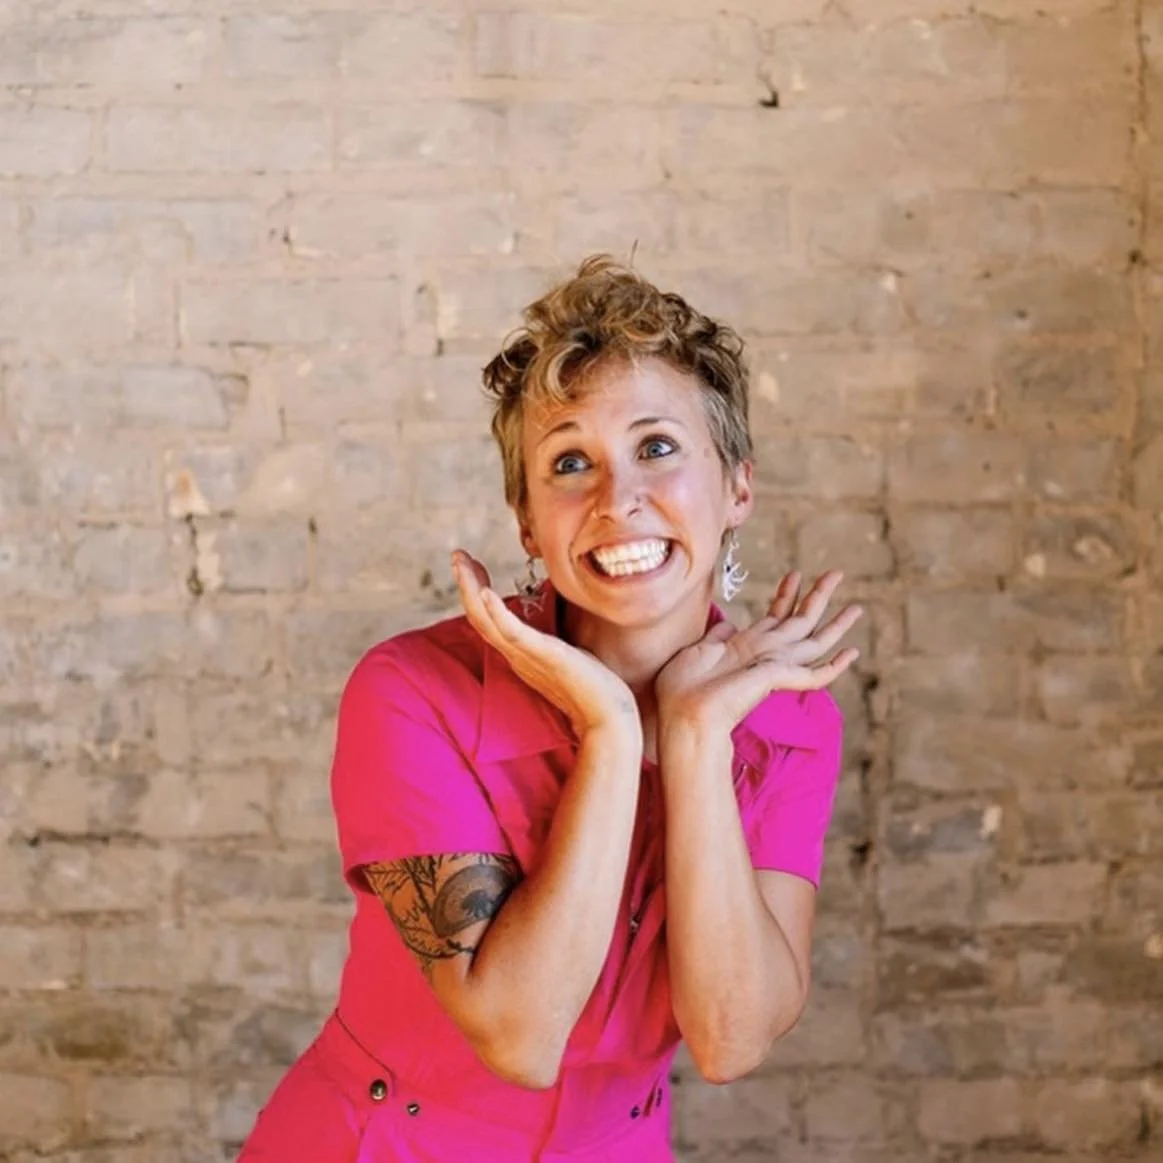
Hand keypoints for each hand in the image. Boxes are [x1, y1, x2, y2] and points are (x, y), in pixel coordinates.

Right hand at [451, 551, 639, 740]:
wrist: (609, 718)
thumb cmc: (594, 688)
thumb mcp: (568, 656)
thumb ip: (553, 644)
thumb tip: (556, 628)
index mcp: (521, 654)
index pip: (489, 620)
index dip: (476, 592)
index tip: (470, 566)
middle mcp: (518, 655)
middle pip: (480, 617)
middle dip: (467, 584)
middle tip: (456, 556)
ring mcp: (529, 657)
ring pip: (488, 621)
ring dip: (472, 590)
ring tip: (462, 564)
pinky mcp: (546, 656)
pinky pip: (515, 634)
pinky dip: (497, 613)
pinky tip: (485, 593)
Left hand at [655, 570, 861, 735]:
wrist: (682, 714)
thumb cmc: (683, 688)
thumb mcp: (700, 650)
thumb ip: (718, 637)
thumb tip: (729, 624)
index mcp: (748, 645)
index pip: (774, 616)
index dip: (786, 594)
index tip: (795, 574)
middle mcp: (765, 654)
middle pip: (800, 620)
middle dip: (818, 595)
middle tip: (837, 572)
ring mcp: (773, 666)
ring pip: (813, 642)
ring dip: (836, 624)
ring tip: (857, 608)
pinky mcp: (777, 679)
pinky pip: (814, 675)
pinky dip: (834, 665)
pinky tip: (852, 652)